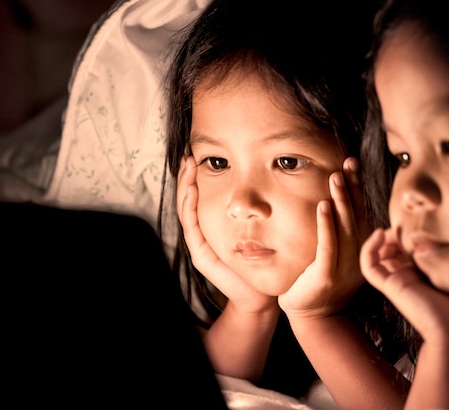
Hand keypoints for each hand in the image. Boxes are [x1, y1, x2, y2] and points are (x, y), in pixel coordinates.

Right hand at [177, 156, 275, 313]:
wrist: (260, 295)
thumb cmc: (261, 261)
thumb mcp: (257, 228)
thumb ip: (255, 209)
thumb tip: (263, 179)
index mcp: (212, 224)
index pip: (198, 194)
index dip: (195, 175)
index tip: (198, 152)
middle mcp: (202, 232)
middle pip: (187, 198)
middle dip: (186, 176)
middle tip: (189, 154)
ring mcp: (199, 244)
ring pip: (185, 210)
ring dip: (185, 186)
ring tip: (188, 166)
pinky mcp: (201, 255)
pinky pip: (192, 228)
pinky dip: (190, 207)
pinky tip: (193, 190)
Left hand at [279, 157, 368, 318]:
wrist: (311, 316)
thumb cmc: (319, 281)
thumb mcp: (335, 255)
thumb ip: (340, 233)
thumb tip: (337, 201)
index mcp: (363, 250)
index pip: (362, 212)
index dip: (359, 188)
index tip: (354, 164)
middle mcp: (359, 256)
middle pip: (358, 215)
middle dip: (354, 187)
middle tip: (349, 161)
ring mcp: (345, 267)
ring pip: (345, 227)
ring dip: (342, 200)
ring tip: (336, 176)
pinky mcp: (327, 275)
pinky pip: (327, 245)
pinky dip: (326, 224)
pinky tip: (323, 205)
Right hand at [360, 226, 448, 340]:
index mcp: (425, 276)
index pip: (408, 251)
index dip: (407, 234)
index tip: (419, 220)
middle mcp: (408, 279)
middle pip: (390, 252)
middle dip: (393, 234)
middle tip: (402, 221)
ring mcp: (396, 282)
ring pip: (377, 257)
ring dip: (380, 239)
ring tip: (389, 227)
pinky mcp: (389, 286)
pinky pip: (368, 266)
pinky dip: (369, 248)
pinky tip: (381, 232)